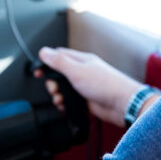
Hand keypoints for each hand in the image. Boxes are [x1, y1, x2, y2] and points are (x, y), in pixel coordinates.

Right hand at [35, 47, 153, 126]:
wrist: (122, 104)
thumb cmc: (105, 84)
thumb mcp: (77, 70)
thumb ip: (59, 61)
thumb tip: (44, 51)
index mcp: (81, 60)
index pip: (59, 56)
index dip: (46, 63)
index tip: (38, 72)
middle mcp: (83, 72)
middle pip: (59, 75)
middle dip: (52, 83)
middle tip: (54, 89)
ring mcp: (85, 86)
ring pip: (63, 89)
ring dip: (57, 95)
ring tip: (60, 99)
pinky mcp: (87, 99)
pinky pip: (70, 101)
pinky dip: (65, 104)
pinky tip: (65, 107)